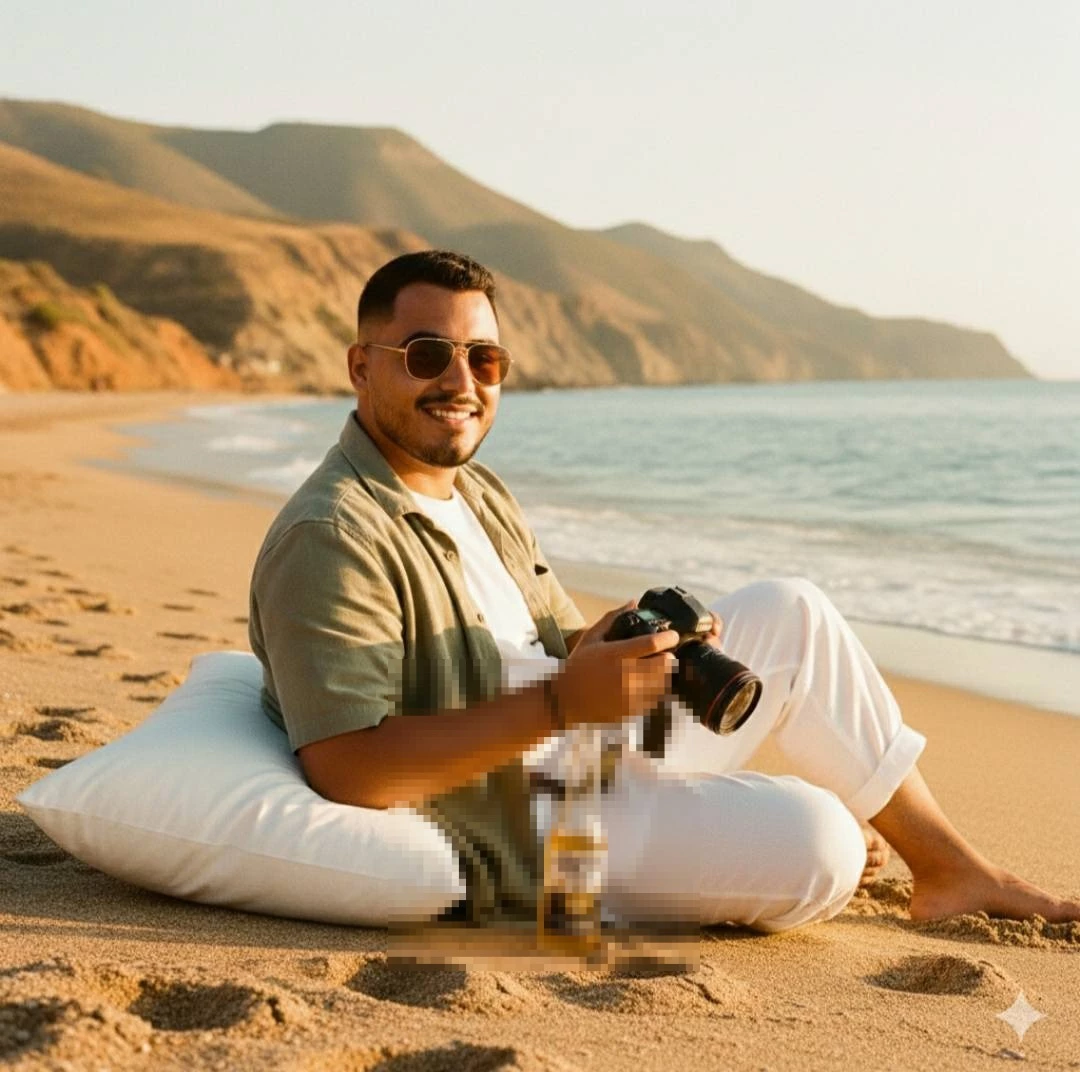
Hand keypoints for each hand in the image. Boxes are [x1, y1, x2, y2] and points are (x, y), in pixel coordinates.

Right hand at [553, 602, 678, 727]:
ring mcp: (630, 695)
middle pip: (665, 664)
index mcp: (615, 654)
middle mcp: (625, 675)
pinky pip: (656, 699)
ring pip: (664, 683)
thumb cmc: (578, 666)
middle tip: (665, 653)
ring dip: (664, 674)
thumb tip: (633, 603)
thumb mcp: (591, 638)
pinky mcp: (632, 710)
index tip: (672, 635)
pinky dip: (655, 690)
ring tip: (656, 669)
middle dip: (669, 656)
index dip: (669, 638)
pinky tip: (645, 684)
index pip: (652, 643)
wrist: (565, 701)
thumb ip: (612, 618)